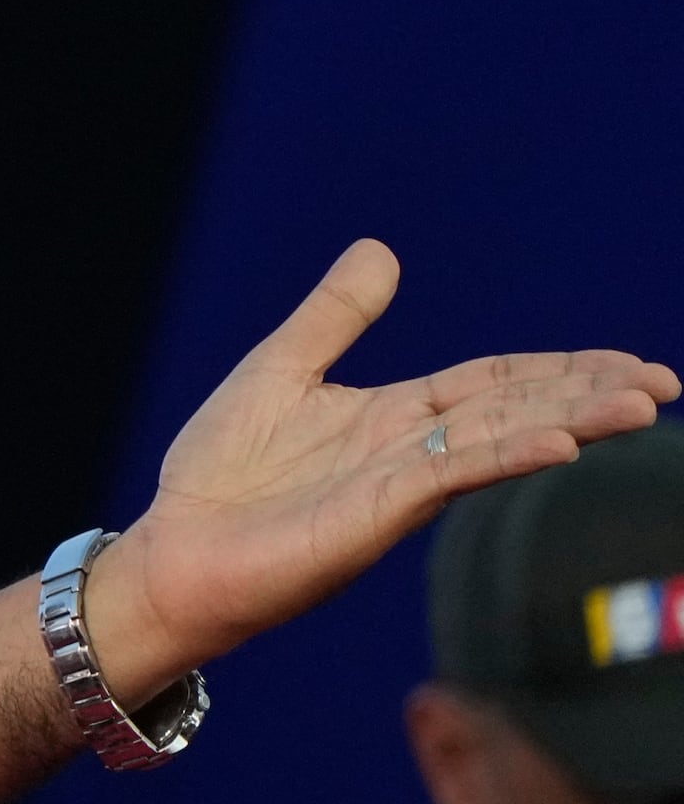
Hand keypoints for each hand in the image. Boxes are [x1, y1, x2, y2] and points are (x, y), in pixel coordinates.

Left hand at [90, 240, 675, 684]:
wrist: (169, 553)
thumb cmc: (216, 477)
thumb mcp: (279, 371)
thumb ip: (333, 317)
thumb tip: (380, 249)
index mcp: (395, 417)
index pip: (497, 384)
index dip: (561, 371)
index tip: (632, 362)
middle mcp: (411, 452)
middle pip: (516, 410)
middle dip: (590, 394)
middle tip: (665, 384)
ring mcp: (398, 486)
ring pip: (499, 441)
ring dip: (570, 421)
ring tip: (641, 404)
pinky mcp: (374, 516)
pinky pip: (451, 477)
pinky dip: (504, 455)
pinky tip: (556, 442)